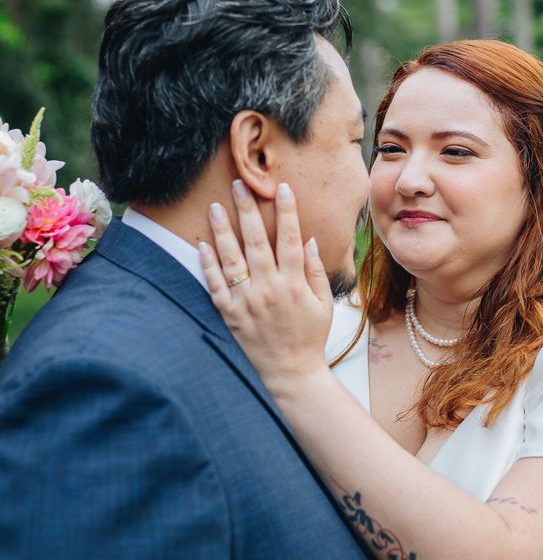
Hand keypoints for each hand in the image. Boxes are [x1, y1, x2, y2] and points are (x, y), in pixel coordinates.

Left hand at [199, 180, 332, 392]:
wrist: (289, 374)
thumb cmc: (309, 337)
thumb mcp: (323, 304)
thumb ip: (315, 271)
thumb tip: (308, 240)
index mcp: (294, 284)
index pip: (289, 239)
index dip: (286, 212)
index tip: (281, 188)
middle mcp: (268, 289)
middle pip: (255, 242)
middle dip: (248, 210)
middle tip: (239, 185)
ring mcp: (246, 302)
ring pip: (231, 259)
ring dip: (222, 230)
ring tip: (215, 207)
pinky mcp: (229, 315)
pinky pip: (214, 285)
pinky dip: (207, 264)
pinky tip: (202, 244)